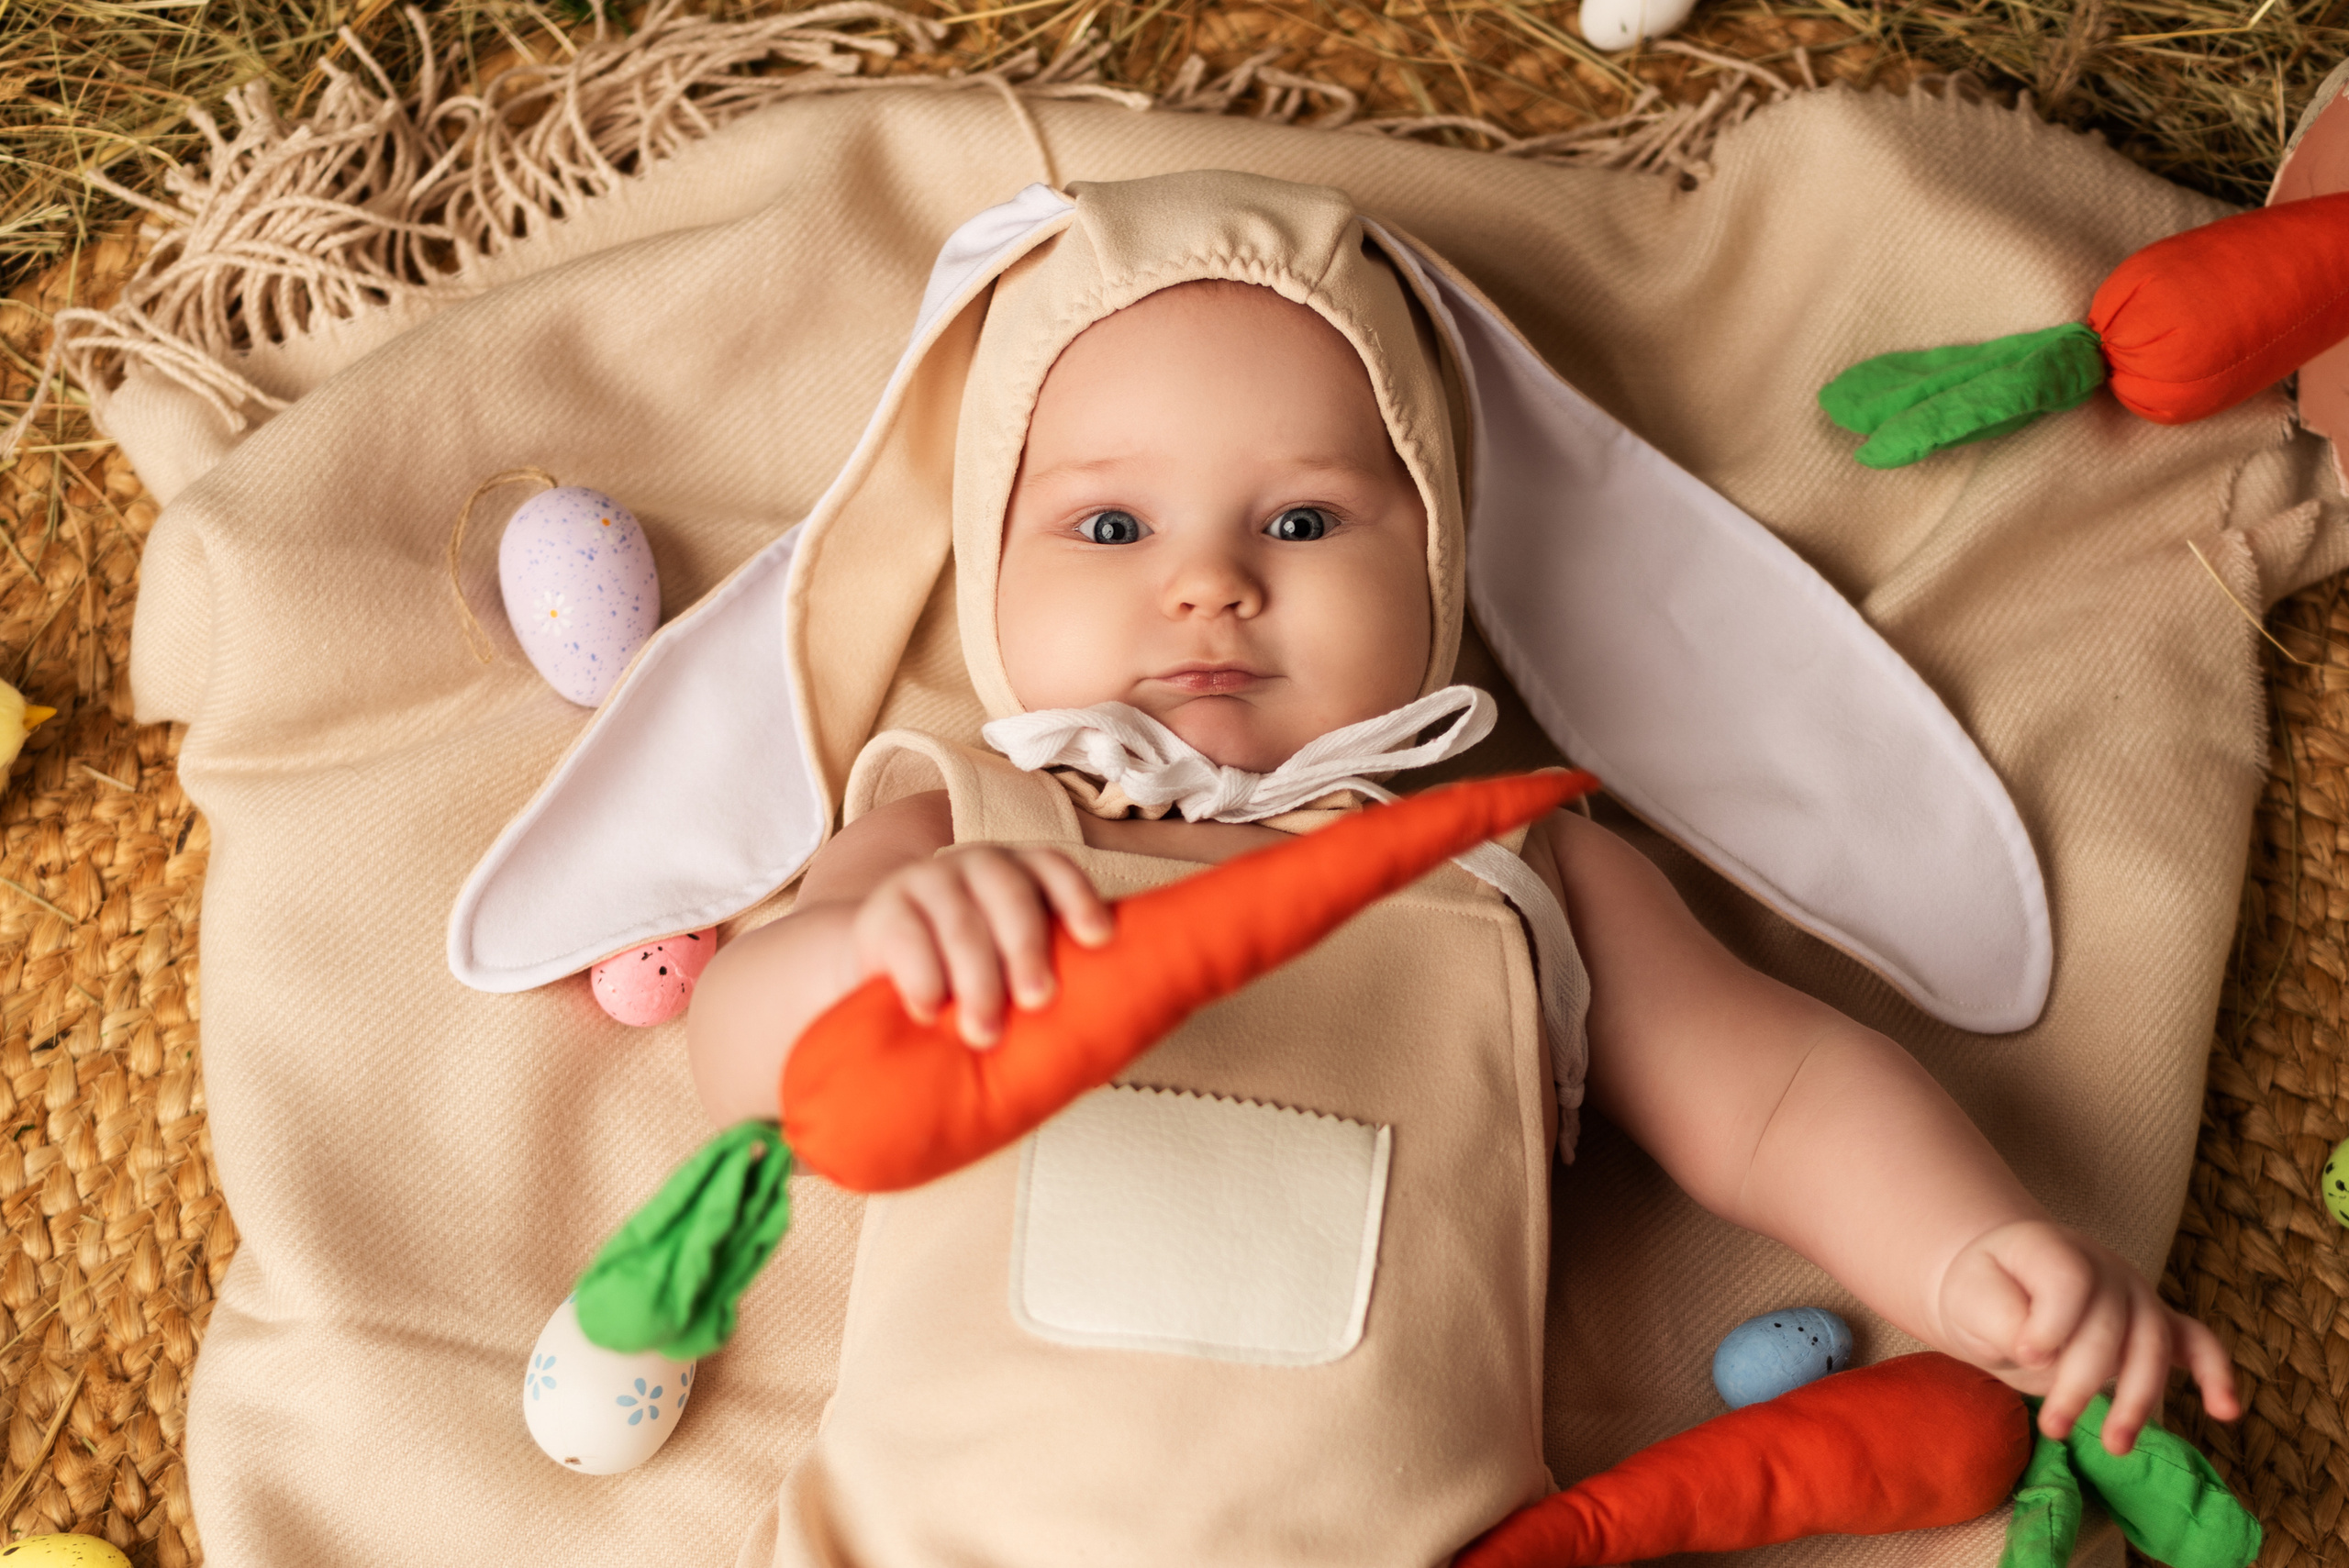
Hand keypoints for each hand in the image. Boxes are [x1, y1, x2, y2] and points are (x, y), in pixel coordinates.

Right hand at [851, 845, 1112, 1045]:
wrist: (876, 972)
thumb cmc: (968, 980)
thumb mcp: (1009, 969)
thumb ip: (1045, 981)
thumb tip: (1104, 1030)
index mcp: (1021, 874)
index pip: (1054, 870)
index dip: (1078, 898)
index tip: (1100, 938)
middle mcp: (978, 866)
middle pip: (1011, 896)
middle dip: (1028, 949)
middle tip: (1039, 1000)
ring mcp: (927, 882)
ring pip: (962, 922)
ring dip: (978, 979)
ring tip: (985, 1032)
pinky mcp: (882, 912)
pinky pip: (908, 939)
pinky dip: (923, 978)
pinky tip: (931, 1010)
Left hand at [1936, 1219, 2241, 1454]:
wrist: (2002, 1285)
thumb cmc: (1984, 1293)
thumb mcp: (1969, 1298)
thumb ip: (2001, 1318)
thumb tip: (2039, 1352)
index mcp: (2053, 1248)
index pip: (2069, 1281)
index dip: (2052, 1323)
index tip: (2024, 1354)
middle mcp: (2104, 1267)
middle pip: (2110, 1326)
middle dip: (2082, 1383)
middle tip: (2053, 1427)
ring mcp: (2136, 1294)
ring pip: (2152, 1346)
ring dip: (2136, 1400)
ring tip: (2113, 1446)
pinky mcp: (2155, 1325)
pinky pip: (2197, 1344)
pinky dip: (2216, 1375)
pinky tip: (2226, 1411)